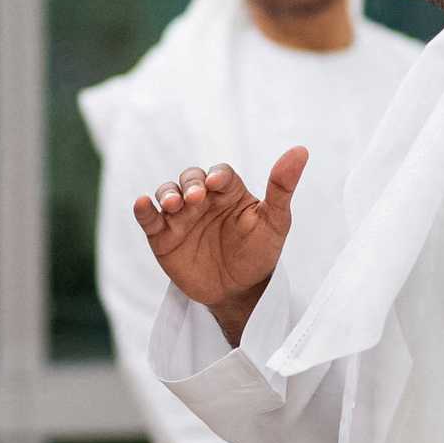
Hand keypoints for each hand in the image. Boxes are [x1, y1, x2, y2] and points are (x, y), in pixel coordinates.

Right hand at [134, 148, 307, 344]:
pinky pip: (149, 219)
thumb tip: (301, 150)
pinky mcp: (163, 236)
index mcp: (228, 192)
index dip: (217, 176)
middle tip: (195, 198)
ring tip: (173, 205)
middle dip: (190, 184)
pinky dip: (143, 210)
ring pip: (167, 193)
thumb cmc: (259, 252)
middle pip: (190, 178)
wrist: (239, 292)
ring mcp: (181, 217)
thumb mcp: (275, 222)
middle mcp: (203, 199)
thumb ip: (282, 187)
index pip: (220, 174)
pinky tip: (142, 204)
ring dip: (167, 194)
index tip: (216, 185)